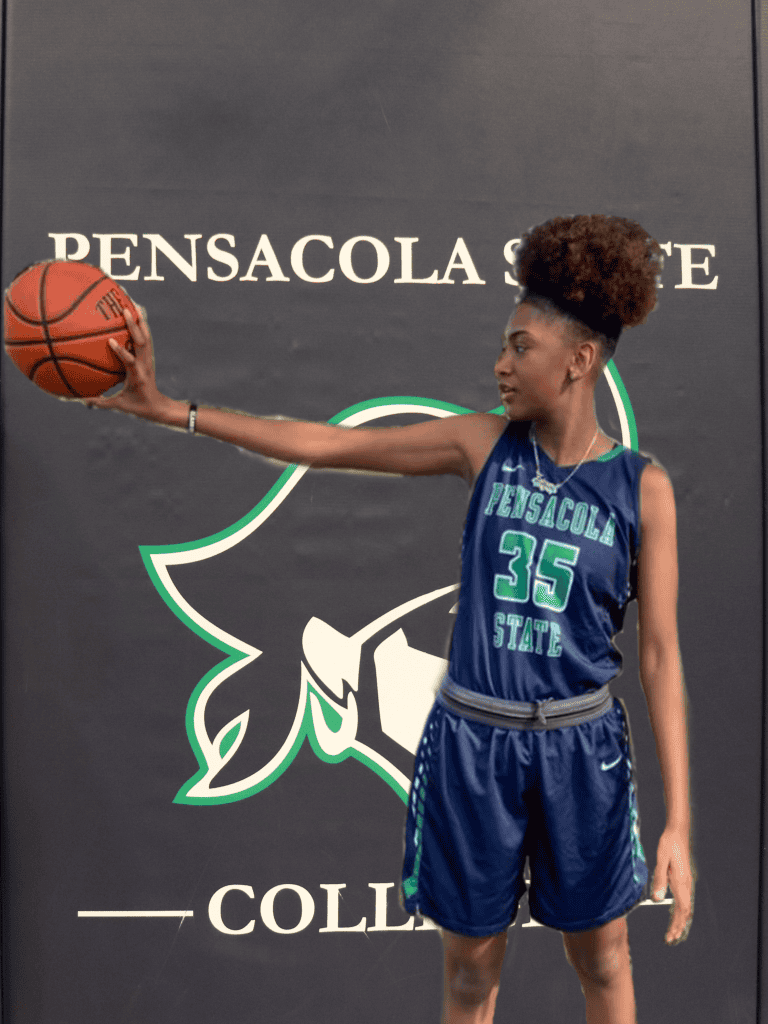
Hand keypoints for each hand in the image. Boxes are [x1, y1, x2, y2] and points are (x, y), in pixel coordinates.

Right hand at [86, 305, 168, 419]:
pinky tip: (137, 315)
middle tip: (125, 310)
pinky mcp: (149, 358)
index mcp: (137, 376)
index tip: (111, 341)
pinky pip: (147, 339)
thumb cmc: (138, 407)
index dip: (122, 352)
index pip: (130, 362)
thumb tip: (81, 400)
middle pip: (142, 343)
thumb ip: (100, 403)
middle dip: (134, 326)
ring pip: (147, 338)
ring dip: (140, 322)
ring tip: (133, 305)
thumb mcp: (119, 406)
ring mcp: (148, 360)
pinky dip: (142, 327)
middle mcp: (144, 365)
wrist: (159, 406)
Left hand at [651, 827, 693, 944]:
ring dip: (680, 920)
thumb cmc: (668, 845)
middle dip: (679, 926)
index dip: (676, 924)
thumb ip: (659, 879)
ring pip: (686, 907)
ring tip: (673, 931)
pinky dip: (681, 911)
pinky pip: (684, 900)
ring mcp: (687, 883)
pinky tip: (675, 914)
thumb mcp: (661, 860)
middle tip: (670, 939)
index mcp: (681, 882)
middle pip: (685, 912)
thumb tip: (657, 899)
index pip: (681, 910)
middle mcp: (687, 885)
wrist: (677, 833)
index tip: (670, 936)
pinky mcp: (684, 880)